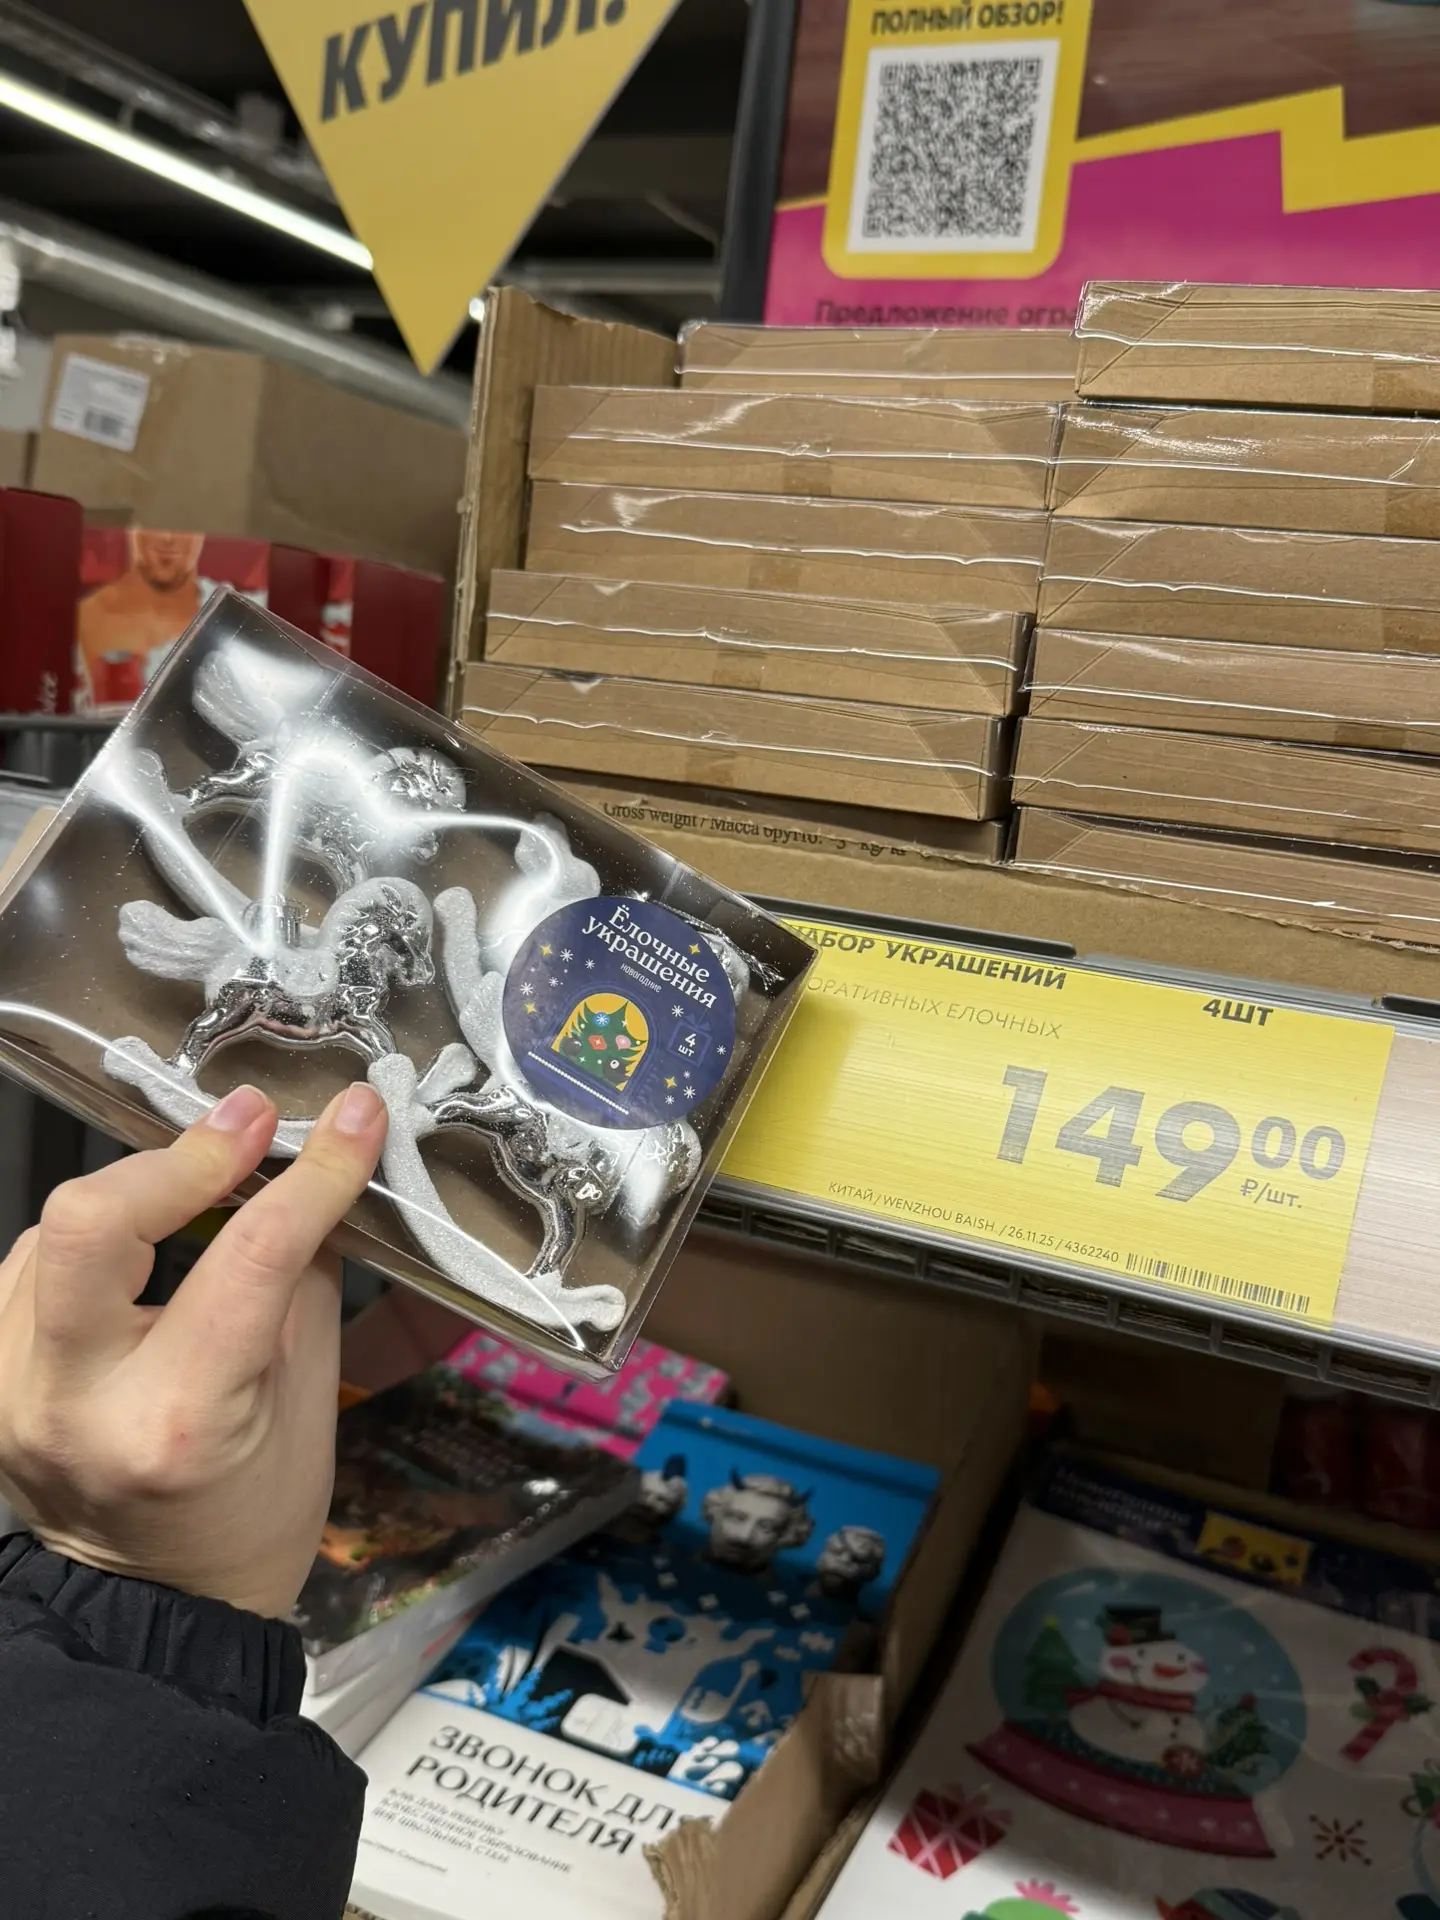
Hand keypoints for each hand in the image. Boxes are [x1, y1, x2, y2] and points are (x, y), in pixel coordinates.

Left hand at [0, 1081, 386, 1617]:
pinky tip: (139, 1242)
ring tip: (203, 1186)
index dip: (311, 1173)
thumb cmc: (253, 1512)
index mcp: (178, 1419)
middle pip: (87, 1222)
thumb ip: (301, 1272)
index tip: (351, 1117)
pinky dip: (90, 1237)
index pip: (247, 1257)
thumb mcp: (309, 1397)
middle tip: (249, 1126)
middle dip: (177, 1155)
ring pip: (52, 1229)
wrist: (159, 1605)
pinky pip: (27, 1266)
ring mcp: (10, 1393)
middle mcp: (74, 1402)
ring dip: (138, 1192)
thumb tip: (313, 1168)